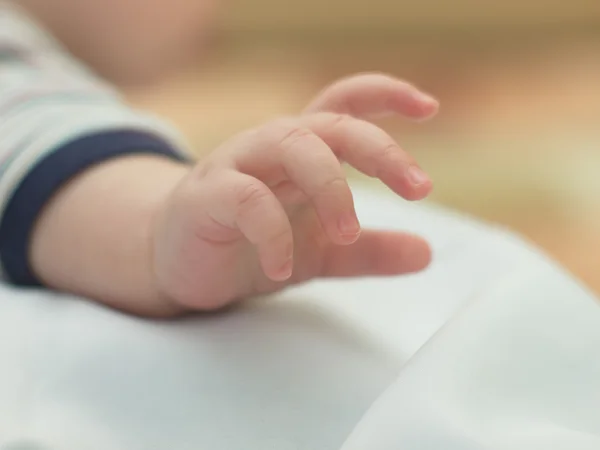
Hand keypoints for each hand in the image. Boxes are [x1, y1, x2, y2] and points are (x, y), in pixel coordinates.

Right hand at [152, 73, 438, 309]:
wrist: (182, 263)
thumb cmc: (251, 244)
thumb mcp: (321, 251)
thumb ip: (369, 252)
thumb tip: (426, 253)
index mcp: (302, 152)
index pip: (344, 103)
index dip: (386, 95)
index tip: (429, 108)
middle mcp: (272, 147)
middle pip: (330, 124)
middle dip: (379, 150)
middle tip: (419, 189)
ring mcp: (236, 166)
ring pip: (291, 146)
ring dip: (330, 187)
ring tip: (347, 233)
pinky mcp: (205, 198)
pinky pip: (245, 200)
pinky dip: (272, 234)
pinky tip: (282, 268)